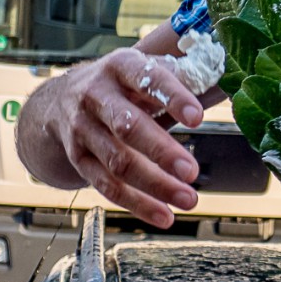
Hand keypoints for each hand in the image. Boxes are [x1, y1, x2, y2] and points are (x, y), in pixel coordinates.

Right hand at [17, 43, 207, 227]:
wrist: (59, 100)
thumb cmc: (121, 84)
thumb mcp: (143, 68)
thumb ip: (177, 78)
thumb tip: (222, 84)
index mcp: (121, 66)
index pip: (149, 79)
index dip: (173, 98)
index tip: (198, 118)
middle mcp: (96, 96)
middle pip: (128, 127)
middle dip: (162, 151)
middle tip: (192, 172)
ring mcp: (83, 129)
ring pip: (119, 163)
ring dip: (155, 185)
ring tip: (188, 199)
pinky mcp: (78, 160)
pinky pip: (107, 186)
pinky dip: (137, 204)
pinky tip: (163, 215)